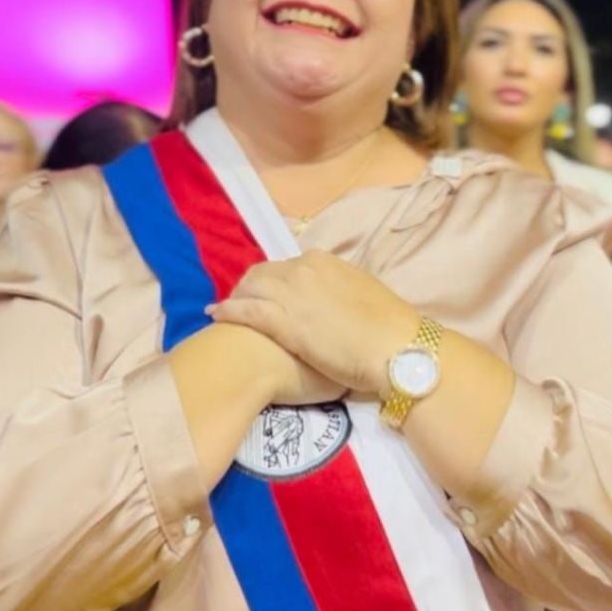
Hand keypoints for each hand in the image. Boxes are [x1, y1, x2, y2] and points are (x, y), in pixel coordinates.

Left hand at [207, 251, 417, 395]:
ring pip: (249, 289)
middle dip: (249, 287)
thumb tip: (331, 298)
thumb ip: (338, 290)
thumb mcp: (362, 294)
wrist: (395, 349)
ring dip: (236, 298)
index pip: (285, 266)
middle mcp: (303, 270)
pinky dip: (227, 311)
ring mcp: (290, 293)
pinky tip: (216, 315)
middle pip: (262, 273)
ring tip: (227, 310)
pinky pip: (244, 310)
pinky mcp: (282, 320)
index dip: (273, 280)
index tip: (268, 293)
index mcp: (323, 261)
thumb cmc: (387, 328)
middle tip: (242, 302)